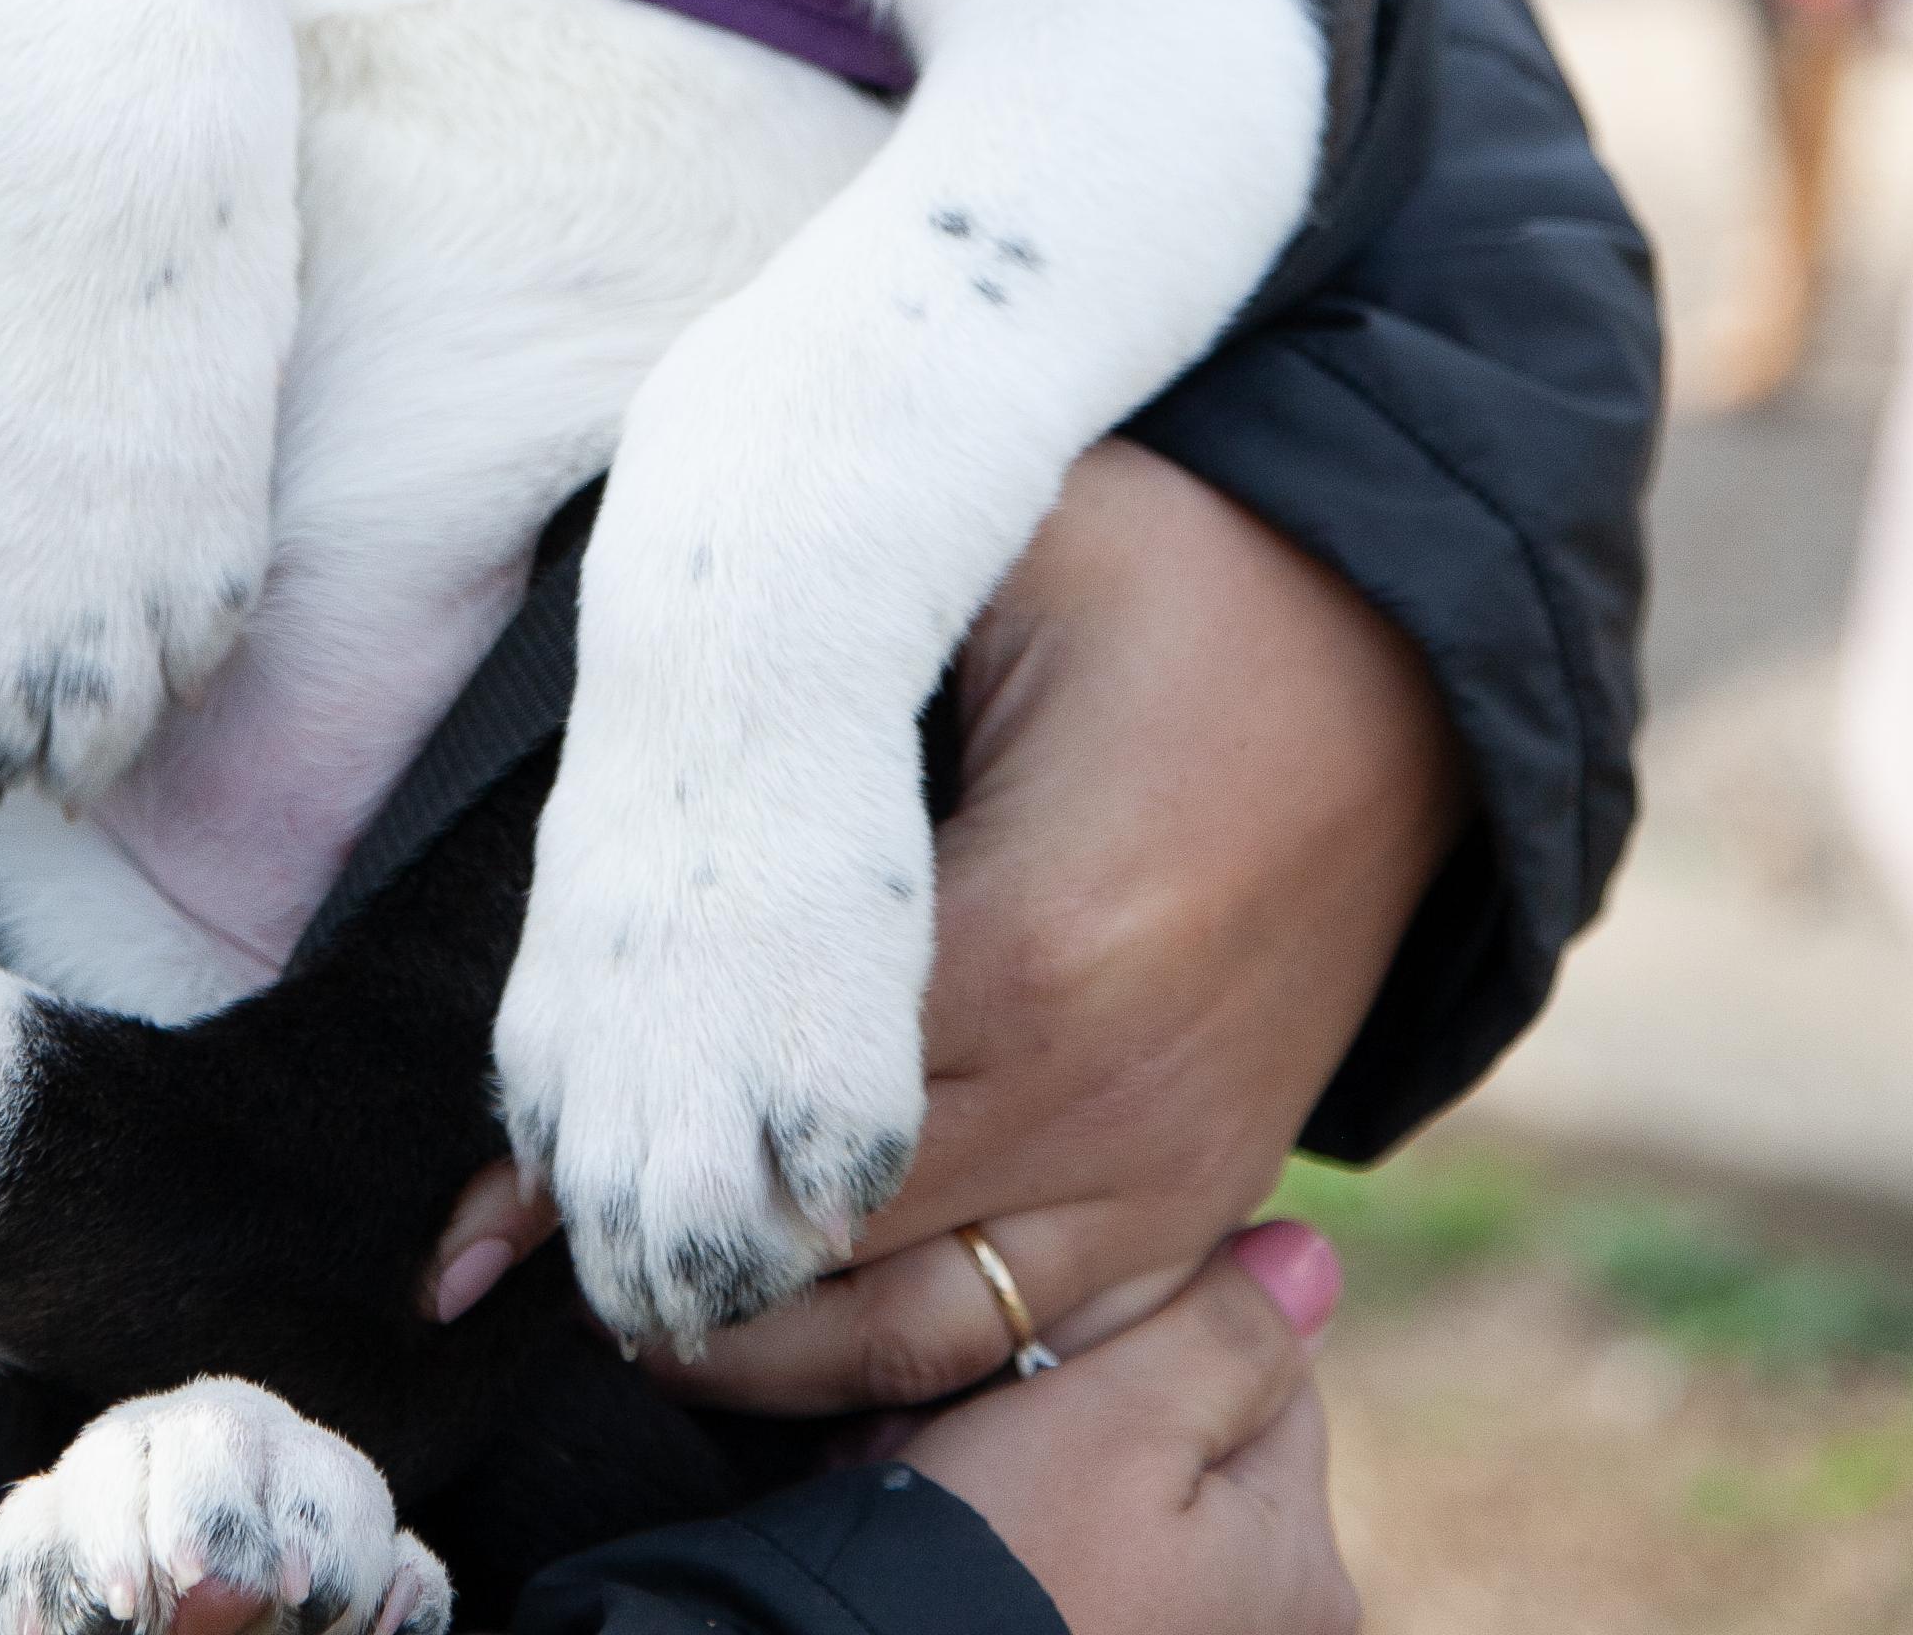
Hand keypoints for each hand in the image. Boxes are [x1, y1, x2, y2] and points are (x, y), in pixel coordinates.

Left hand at [428, 440, 1460, 1392]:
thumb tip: (636, 744)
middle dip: (674, 1258)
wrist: (1408, 659)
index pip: (773, 1099)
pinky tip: (806, 1327)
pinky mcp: (1204, 1190)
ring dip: (775, 1345)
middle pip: (830, 1247)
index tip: (505, 1185)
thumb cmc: (1179, 578)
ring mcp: (1164, 1163)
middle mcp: (1101, 1092)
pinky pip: (1042, 1337)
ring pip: (925, 1336)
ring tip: (639, 1305)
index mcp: (1032, 941)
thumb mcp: (1001, 557)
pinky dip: (916, 1355)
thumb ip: (823, 659)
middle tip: (528, 1247)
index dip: (629, 1142)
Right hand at [908, 1221, 1356, 1634]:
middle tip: (967, 1406)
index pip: (1253, 1357)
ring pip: (1103, 1476)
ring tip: (926, 1459)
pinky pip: (1060, 1542)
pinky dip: (1001, 1515)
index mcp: (1300, 1565)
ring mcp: (1177, 1633)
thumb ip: (1228, 1333)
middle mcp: (1263, 1621)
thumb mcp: (1122, 1418)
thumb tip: (1313, 1260)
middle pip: (1177, 1423)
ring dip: (1015, 1444)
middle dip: (1069, 1391)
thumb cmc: (1008, 1565)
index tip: (1041, 1330)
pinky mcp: (1103, 1634)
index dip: (1146, 1315)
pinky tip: (930, 1499)